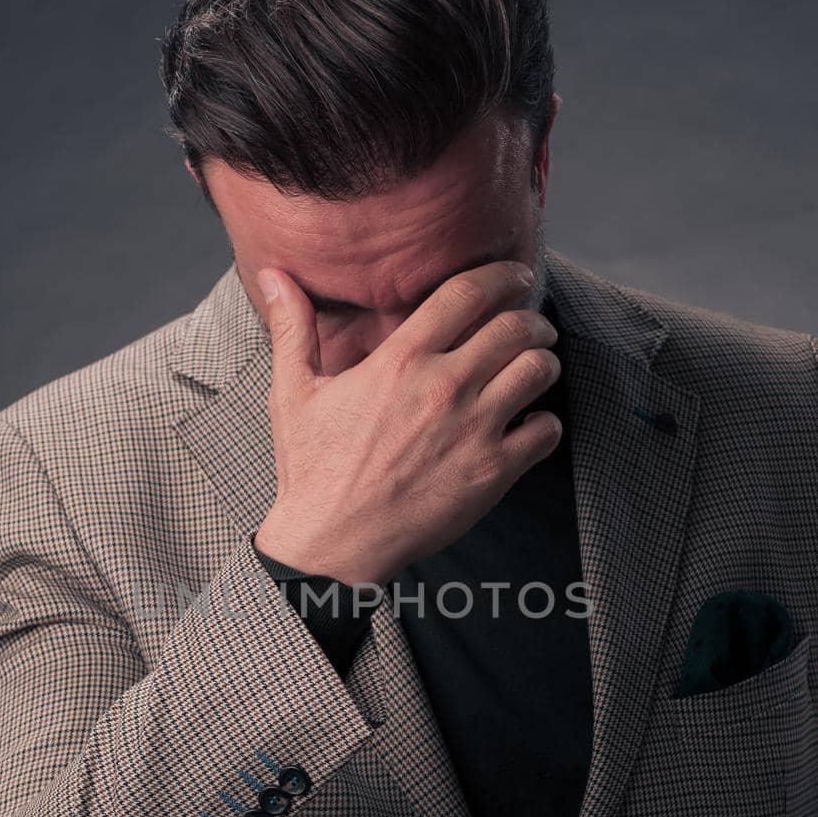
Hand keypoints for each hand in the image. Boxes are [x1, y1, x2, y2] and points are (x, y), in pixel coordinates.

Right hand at [252, 260, 561, 585]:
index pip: (468, 293)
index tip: (515, 275)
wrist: (333, 543)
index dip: (501, 275)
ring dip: (544, 362)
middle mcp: (443, 387)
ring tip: (537, 366)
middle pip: (515, 327)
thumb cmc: (312, 468)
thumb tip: (271, 273)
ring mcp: (472, 430)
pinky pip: (545, 430)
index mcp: (400, 360)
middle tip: (535, 325)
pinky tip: (530, 422)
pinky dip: (546, 421)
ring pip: (538, 371)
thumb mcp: (292, 392)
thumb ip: (292, 327)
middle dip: (532, 319)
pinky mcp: (490, 472)